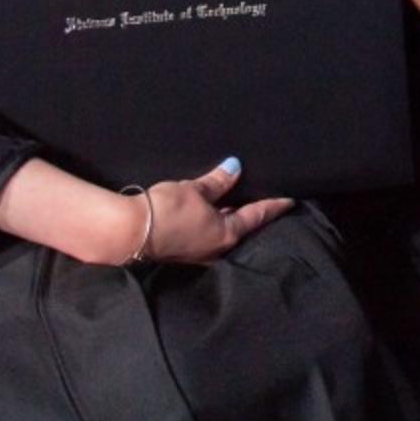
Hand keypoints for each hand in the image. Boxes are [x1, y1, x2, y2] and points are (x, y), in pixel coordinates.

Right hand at [116, 158, 295, 264]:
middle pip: (241, 226)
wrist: (129, 233)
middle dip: (250, 211)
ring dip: (229, 215)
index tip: (290, 200)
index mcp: (228, 234)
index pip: (258, 216)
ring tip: (237, 199)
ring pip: (222, 230)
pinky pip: (205, 232)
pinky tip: (209, 210)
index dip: (274, 205)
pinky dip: (212, 220)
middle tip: (262, 195)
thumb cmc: (167, 210)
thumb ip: (217, 181)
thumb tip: (235, 168)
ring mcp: (199, 252)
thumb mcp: (195, 191)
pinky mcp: (182, 250)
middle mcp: (217, 247)